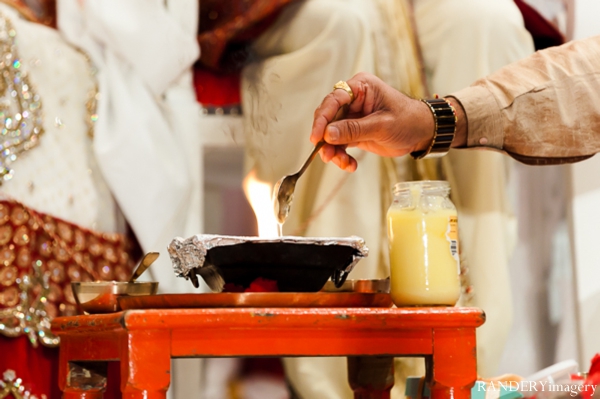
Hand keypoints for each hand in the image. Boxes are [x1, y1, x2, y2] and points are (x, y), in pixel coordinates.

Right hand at [311, 72, 434, 171]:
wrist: (422, 133)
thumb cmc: (408, 120)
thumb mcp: (381, 125)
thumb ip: (353, 129)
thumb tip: (327, 134)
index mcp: (360, 87)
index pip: (334, 99)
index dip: (322, 118)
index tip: (316, 137)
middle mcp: (353, 100)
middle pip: (328, 118)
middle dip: (326, 138)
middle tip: (326, 155)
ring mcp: (352, 116)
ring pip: (331, 133)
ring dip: (333, 150)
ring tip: (343, 163)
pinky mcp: (353, 131)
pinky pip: (339, 143)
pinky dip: (341, 156)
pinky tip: (350, 165)